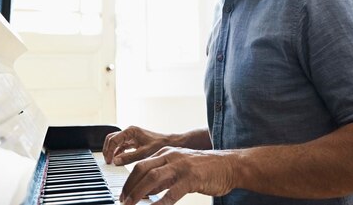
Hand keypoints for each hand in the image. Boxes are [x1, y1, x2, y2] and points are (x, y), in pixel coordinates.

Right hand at [102, 126, 169, 164]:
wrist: (167, 143)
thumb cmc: (158, 145)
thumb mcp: (143, 153)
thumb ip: (129, 157)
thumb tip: (115, 161)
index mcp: (131, 131)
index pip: (113, 139)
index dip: (109, 151)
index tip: (109, 161)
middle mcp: (129, 131)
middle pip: (111, 138)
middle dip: (107, 149)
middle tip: (107, 161)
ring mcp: (130, 136)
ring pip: (115, 141)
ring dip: (111, 151)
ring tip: (111, 162)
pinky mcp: (132, 141)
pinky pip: (120, 145)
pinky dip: (117, 152)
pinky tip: (117, 160)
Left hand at [120, 147, 235, 204]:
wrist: (229, 165)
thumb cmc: (205, 168)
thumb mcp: (180, 168)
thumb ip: (163, 178)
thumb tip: (145, 192)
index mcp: (167, 152)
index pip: (141, 165)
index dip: (129, 181)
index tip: (123, 195)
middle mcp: (171, 156)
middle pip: (142, 169)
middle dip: (129, 187)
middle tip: (123, 201)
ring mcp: (181, 166)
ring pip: (153, 178)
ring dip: (138, 193)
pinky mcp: (191, 178)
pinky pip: (171, 193)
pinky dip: (159, 203)